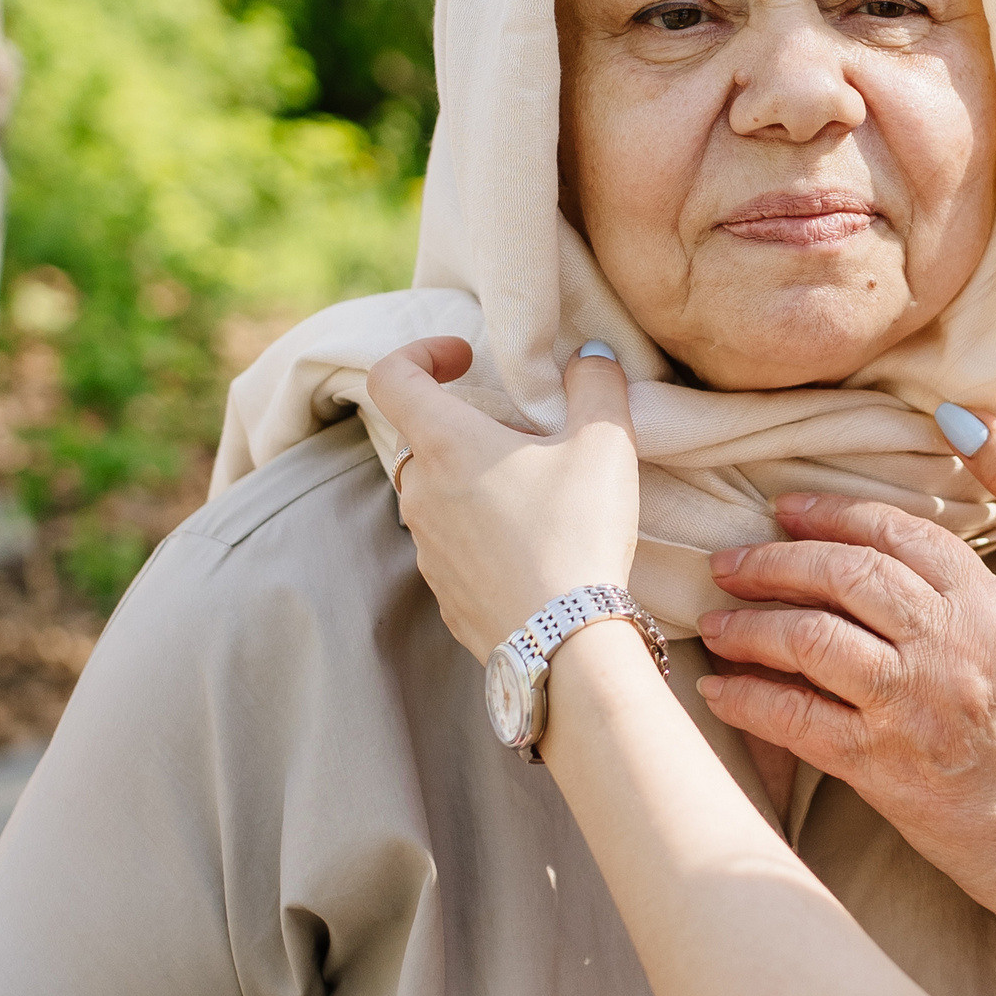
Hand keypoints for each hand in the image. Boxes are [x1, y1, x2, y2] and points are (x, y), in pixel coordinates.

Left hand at [366, 338, 639, 662]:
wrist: (566, 643)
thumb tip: (591, 355)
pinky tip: (533, 547)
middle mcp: (420, 494)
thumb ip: (596, 384)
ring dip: (474, 483)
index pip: (390, 377)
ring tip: (537, 496)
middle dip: (466, 426)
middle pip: (421, 439)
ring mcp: (426, 549)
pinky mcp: (444, 594)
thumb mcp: (605, 443)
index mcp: (445, 444)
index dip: (419, 353)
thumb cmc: (578, 532)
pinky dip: (481, 533)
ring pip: (436, 495)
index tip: (464, 358)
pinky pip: (453, 546)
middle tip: (523, 436)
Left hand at [699, 497, 995, 971]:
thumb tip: (887, 570)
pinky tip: (718, 691)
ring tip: (717, 623)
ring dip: (748, 626)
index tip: (787, 510)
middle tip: (730, 563)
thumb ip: (965, 603)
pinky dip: (746, 700)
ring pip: (808, 638)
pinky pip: (794, 718)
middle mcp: (951, 644)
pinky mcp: (884, 766)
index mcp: (989, 607)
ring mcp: (914, 703)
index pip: (898, 535)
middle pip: (843, 575)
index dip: (832, 514)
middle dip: (773, 562)